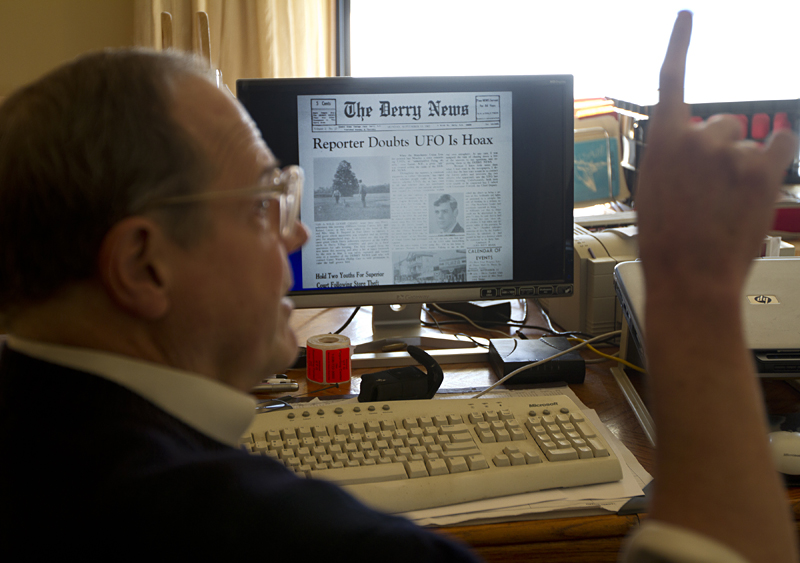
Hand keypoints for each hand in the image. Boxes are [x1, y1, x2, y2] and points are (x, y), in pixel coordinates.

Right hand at [636, 11, 797, 297]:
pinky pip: (781, 144)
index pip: (671, 79)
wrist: (690, 277)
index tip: (688, 17)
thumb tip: (693, 153)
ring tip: (729, 201)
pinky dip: (775, 159)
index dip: (680, 44)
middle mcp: (695, 137)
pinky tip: (759, 185)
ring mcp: (730, 151)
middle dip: (719, 150)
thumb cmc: (666, 242)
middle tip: (711, 188)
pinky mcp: (762, 167)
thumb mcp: (652, 193)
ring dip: (743, 163)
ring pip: (748, 141)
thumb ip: (671, 160)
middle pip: (721, 124)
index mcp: (662, 142)